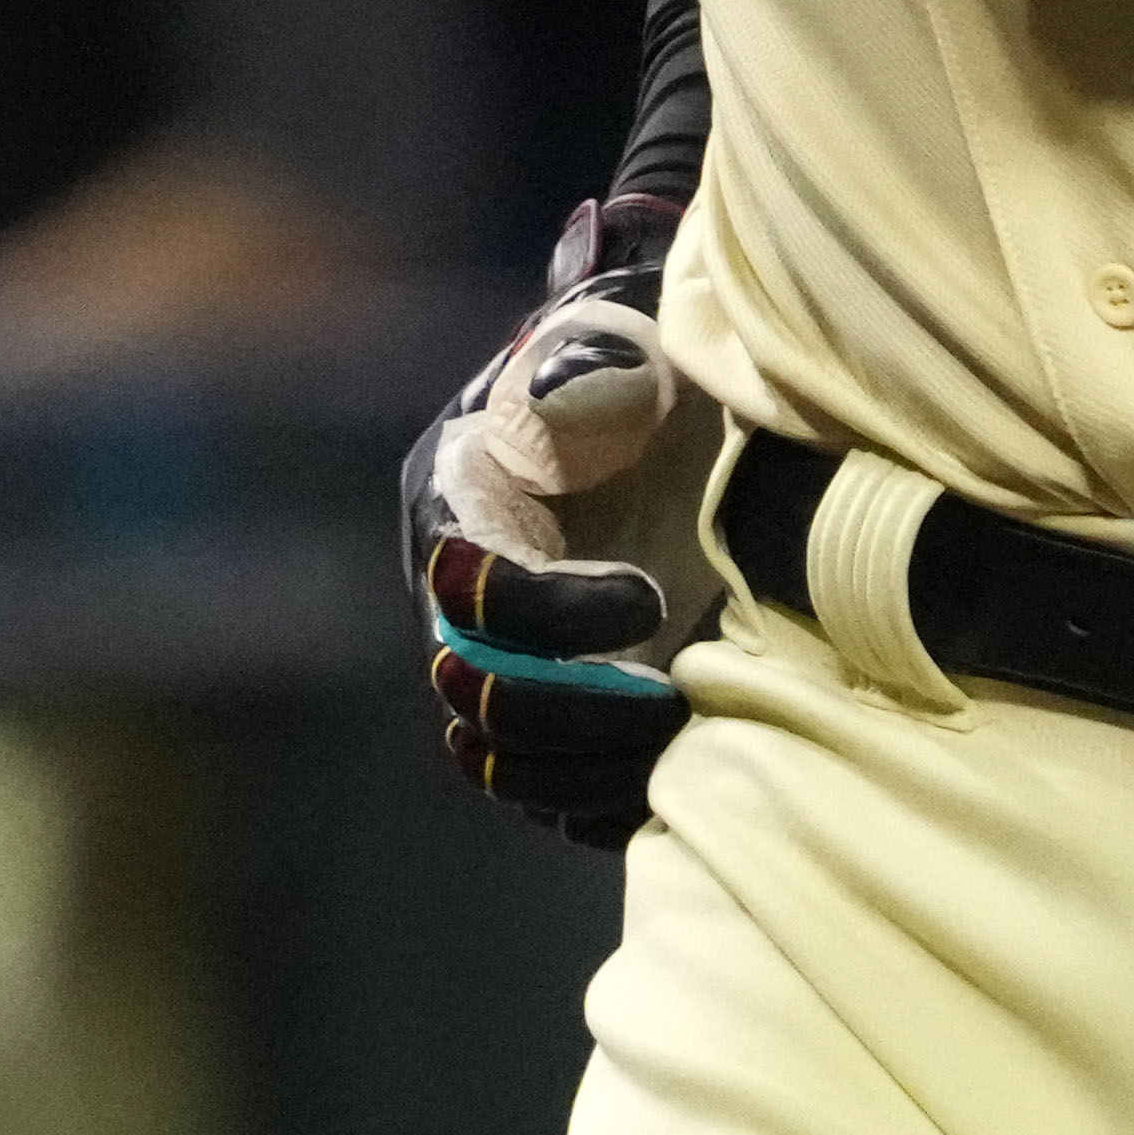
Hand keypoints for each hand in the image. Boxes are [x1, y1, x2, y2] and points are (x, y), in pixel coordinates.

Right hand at [406, 187, 714, 846]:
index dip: (551, 613)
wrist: (682, 392)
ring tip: (677, 738)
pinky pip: (536, 783)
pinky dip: (589, 800)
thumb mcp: (628, 334)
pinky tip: (666, 779)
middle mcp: (452, 584)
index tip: (649, 600)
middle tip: (672, 699)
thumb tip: (559, 351)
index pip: (468, 586)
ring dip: (575, 767)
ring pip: (493, 754)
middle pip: (471, 688)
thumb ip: (590, 348)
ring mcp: (494, 649)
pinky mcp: (545, 695)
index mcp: (456, 495)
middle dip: (566, 710)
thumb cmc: (655, 352)